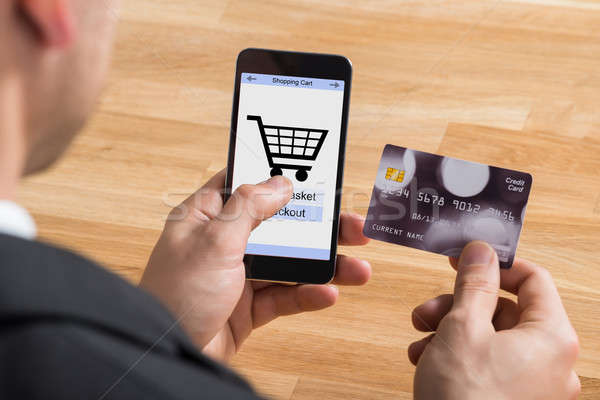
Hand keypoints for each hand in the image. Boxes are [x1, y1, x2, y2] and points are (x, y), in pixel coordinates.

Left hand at [140, 169, 370, 360]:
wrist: (170, 355)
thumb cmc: (175, 295)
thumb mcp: (213, 241)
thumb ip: (248, 209)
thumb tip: (280, 183)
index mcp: (207, 217)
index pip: (246, 186)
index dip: (279, 178)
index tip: (313, 175)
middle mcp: (224, 243)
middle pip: (281, 226)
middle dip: (319, 228)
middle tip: (354, 227)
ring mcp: (238, 276)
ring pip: (290, 263)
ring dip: (324, 266)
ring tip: (359, 269)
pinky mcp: (249, 307)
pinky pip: (285, 296)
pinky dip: (308, 295)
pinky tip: (328, 294)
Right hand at [409, 241, 579, 399]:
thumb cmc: (465, 399)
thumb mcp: (462, 327)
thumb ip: (473, 284)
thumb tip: (481, 251)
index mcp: (551, 338)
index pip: (534, 280)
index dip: (495, 266)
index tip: (464, 261)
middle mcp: (551, 363)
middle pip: (505, 311)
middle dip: (459, 306)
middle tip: (429, 309)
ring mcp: (534, 386)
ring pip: (491, 338)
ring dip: (450, 330)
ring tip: (421, 338)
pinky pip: (489, 364)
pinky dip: (458, 355)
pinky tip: (427, 359)